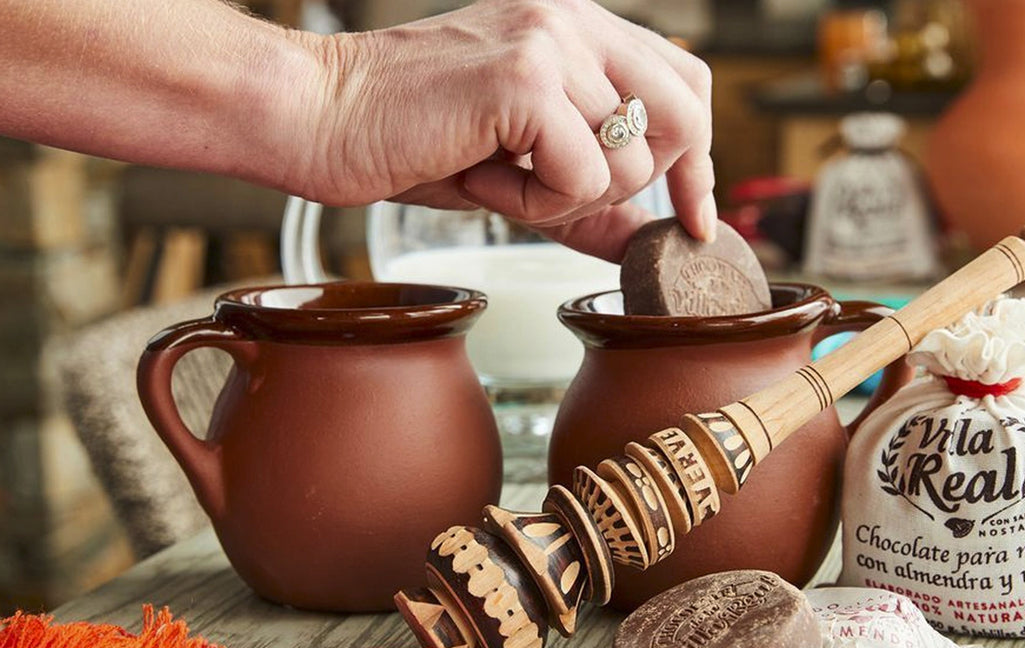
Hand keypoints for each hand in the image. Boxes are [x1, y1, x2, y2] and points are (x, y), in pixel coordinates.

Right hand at [290, 0, 715, 260]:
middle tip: (568, 199)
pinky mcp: (521, 79)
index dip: (700, 161)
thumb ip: (589, 197)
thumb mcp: (517, 168)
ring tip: (498, 177)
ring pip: (631, 161)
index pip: (685, 82)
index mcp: (575, 26)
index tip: (696, 220)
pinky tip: (482, 176)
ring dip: (566, 200)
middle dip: (646, 185)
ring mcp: (550, 41)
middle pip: (685, 114)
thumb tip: (648, 240)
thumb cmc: (404, 136)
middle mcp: (572, 19)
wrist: (316, 115)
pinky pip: (582, 178)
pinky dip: (535, 203)